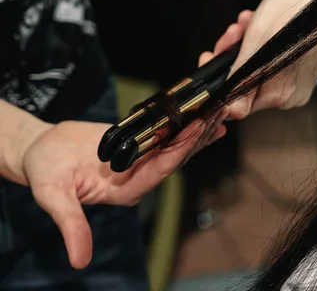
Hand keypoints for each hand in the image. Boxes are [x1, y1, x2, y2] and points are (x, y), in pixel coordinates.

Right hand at [20, 110, 226, 269]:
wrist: (40, 152)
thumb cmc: (45, 174)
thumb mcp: (53, 197)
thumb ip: (70, 225)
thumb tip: (79, 261)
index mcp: (125, 190)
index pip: (159, 171)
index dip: (178, 151)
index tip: (195, 132)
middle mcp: (138, 178)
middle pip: (175, 158)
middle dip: (197, 138)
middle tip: (218, 114)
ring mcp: (140, 161)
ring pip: (175, 147)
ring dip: (197, 131)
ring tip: (219, 111)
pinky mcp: (139, 146)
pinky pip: (165, 136)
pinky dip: (183, 126)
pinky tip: (201, 115)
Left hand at [200, 0, 316, 118]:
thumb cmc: (294, 12)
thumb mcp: (257, 43)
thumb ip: (240, 80)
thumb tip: (229, 112)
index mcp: (278, 95)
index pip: (235, 100)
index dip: (220, 79)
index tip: (212, 56)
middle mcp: (289, 96)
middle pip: (245, 83)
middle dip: (234, 54)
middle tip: (233, 31)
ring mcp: (297, 85)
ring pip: (256, 70)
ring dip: (246, 45)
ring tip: (248, 21)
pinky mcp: (302, 72)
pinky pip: (270, 64)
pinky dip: (260, 44)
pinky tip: (259, 22)